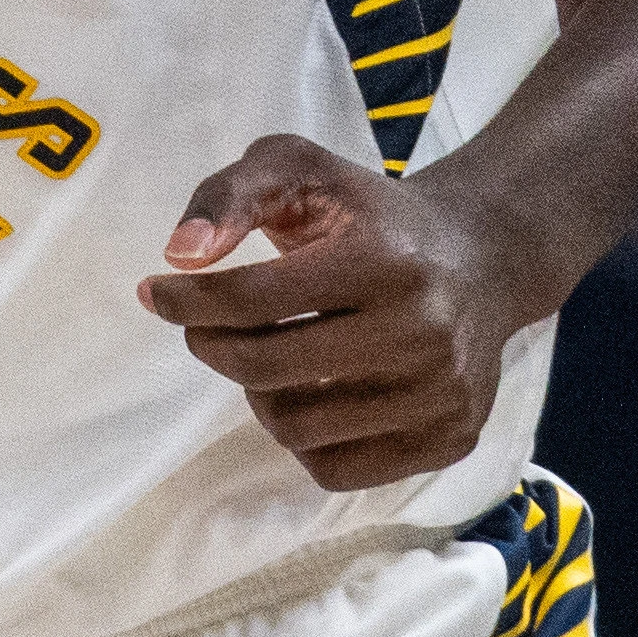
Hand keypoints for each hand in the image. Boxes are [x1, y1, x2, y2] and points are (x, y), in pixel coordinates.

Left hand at [136, 136, 542, 489]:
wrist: (481, 258)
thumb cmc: (372, 213)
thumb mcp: (301, 166)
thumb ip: (230, 195)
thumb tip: (180, 256)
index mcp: (386, 259)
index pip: (255, 298)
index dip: (187, 300)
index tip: (156, 292)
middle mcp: (424, 330)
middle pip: (267, 369)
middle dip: (212, 347)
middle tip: (203, 328)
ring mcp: (443, 393)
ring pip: (295, 429)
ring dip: (257, 394)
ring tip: (266, 356)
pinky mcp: (450, 437)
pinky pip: (336, 470)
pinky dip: (301, 439)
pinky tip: (307, 393)